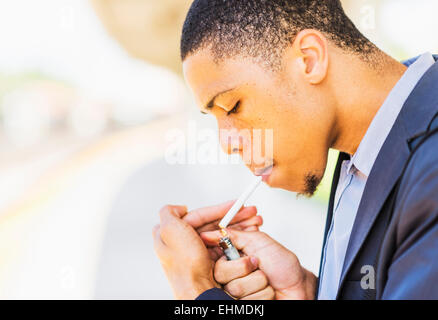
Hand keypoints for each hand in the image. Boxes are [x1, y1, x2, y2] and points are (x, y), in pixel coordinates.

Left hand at [153, 202, 262, 298]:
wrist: (198, 292)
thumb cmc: (185, 266)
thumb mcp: (169, 230)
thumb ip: (168, 212)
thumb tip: (180, 207)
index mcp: (175, 235)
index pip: (200, 217)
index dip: (219, 209)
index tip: (236, 205)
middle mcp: (186, 244)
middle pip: (213, 225)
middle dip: (234, 217)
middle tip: (250, 213)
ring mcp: (199, 255)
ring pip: (222, 235)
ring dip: (240, 227)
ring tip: (255, 223)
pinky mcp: (210, 265)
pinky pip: (226, 247)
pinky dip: (239, 240)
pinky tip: (250, 235)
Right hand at [201, 229, 316, 299]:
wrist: (298, 286)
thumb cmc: (282, 264)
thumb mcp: (258, 241)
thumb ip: (234, 235)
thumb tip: (209, 233)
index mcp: (232, 258)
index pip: (213, 258)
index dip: (226, 258)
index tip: (241, 255)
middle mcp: (231, 276)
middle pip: (221, 273)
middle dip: (245, 268)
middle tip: (257, 264)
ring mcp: (237, 293)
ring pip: (234, 288)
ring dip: (258, 282)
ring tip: (266, 279)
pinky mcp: (242, 304)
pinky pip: (245, 301)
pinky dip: (262, 294)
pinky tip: (267, 291)